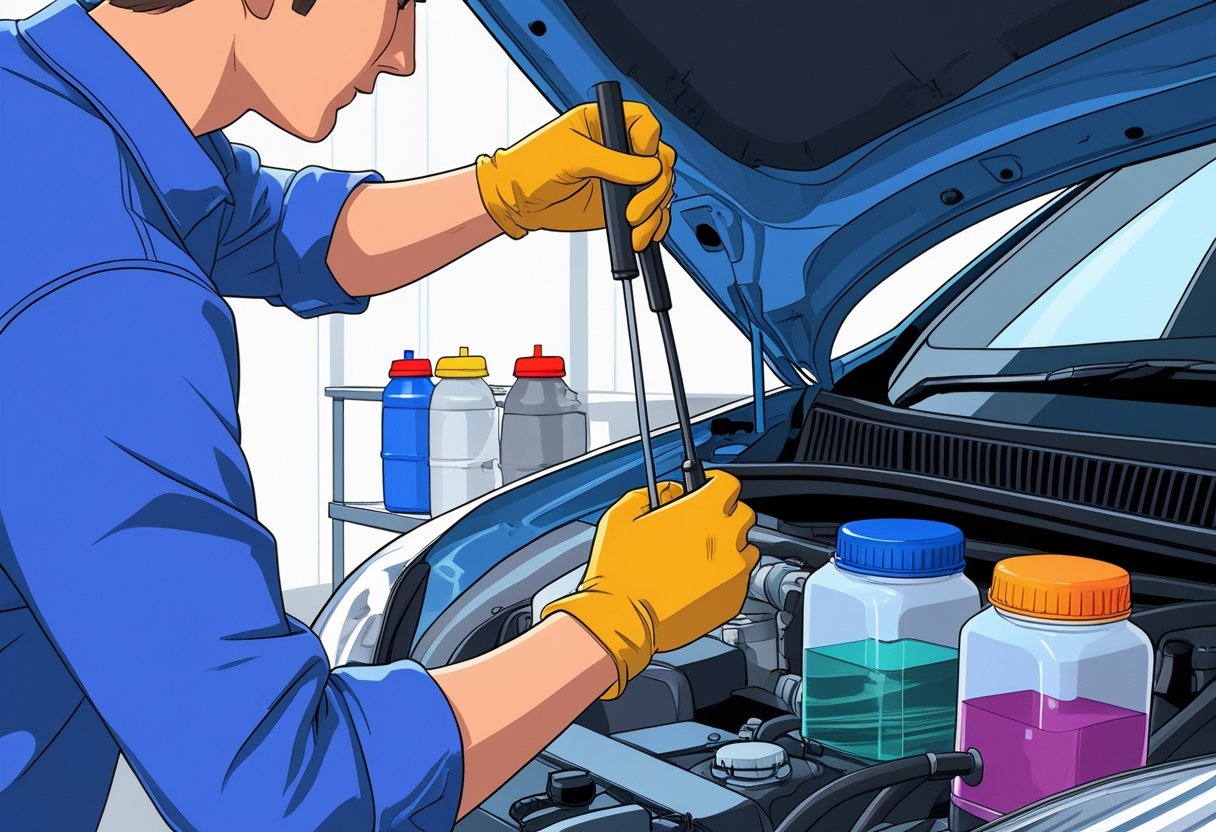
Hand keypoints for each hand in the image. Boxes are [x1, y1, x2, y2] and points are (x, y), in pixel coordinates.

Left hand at [474, 102, 675, 250]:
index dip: (649, 142)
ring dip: (654, 210)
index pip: (646, 124)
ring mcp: (622, 178)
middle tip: (636, 208)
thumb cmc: (532, 165)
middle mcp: (619, 150)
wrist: (516, 201)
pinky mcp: (620, 204)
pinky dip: (653, 225)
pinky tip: (643, 234)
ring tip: (635, 226)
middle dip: (655, 187)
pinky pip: (649, 213)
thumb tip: (650, 169)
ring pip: (659, 190)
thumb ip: (613, 162)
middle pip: (660, 161)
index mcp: (606, 124)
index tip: (642, 160)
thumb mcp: (573, 156)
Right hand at [541, 472, 759, 698]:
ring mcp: (733, 570)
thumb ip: (650, 494)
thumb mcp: (622, 516)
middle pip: (743, 515)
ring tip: (704, 558)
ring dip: (731, 548)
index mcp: (700, 511)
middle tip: (704, 526)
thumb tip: (670, 491)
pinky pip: (741, 580)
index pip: (728, 484)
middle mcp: (724, 537)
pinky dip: (727, 577)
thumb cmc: (619, 571)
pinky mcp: (734, 598)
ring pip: (747, 549)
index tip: (708, 488)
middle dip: (726, 516)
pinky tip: (702, 581)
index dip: (716, 483)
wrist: (622, 619)